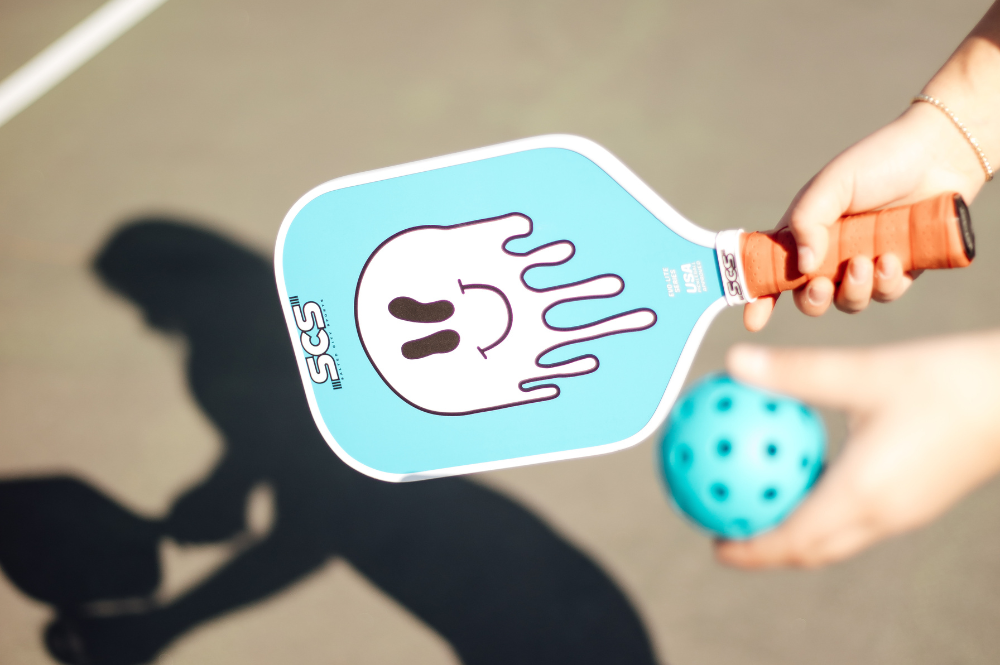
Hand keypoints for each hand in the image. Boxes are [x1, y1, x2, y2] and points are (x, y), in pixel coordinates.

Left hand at [715, 332, 999, 567]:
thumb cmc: (945, 381)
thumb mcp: (862, 371)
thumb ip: (794, 372)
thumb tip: (734, 364)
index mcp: (862, 495)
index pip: (792, 541)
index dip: (750, 550)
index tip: (715, 545)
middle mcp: (882, 514)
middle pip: (812, 549)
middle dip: (767, 547)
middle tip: (729, 525)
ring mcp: (904, 510)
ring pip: (836, 535)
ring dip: (795, 529)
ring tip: (761, 501)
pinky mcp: (918, 496)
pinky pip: (858, 514)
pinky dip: (823, 506)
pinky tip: (810, 468)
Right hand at [742, 102, 986, 331]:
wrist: (938, 155)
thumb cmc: (878, 162)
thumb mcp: (832, 185)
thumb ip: (807, 222)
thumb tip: (802, 267)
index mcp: (805, 232)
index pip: (774, 270)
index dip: (760, 296)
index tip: (753, 319)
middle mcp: (830, 253)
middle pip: (808, 297)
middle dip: (811, 300)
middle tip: (821, 286)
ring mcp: (864, 264)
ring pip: (847, 302)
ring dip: (852, 291)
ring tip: (866, 264)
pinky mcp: (898, 270)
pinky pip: (884, 295)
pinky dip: (884, 285)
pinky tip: (891, 261)